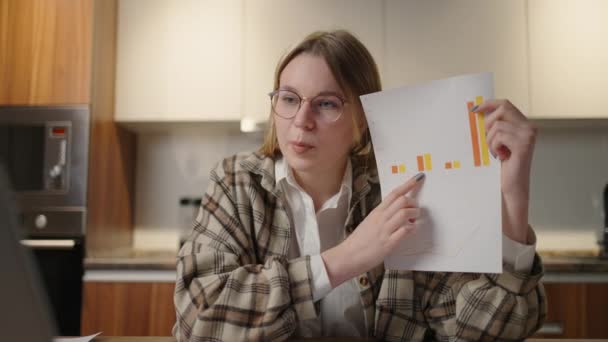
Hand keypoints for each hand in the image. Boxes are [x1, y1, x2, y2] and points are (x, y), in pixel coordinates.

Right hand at [321, 173, 424, 286]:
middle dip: (413, 203)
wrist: (348, 255)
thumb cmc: (359, 241)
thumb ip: (383, 216)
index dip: (408, 184)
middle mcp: (381, 218)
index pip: (394, 194)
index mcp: (377, 212)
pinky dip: (411, 229)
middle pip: (402, 200)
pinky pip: (404, 231)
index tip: (418, 178)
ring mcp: (385, 230)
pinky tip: (410, 231)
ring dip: (414, 215)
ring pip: (405, 213)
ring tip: (413, 221)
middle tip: (415, 210)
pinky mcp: (388, 243)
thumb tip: (396, 212)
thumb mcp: (370, 222)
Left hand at [472, 99, 536, 242]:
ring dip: (490, 140)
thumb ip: (495, 127)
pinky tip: (500, 156)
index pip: (506, 104)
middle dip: (488, 124)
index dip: (489, 104)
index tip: (475, 109)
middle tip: (490, 142)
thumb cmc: (503, 166)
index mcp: (524, 125)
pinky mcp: (523, 145)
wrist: (511, 187)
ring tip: (497, 153)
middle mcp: (530, 128)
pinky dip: (494, 146)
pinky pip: (499, 136)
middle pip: (502, 110)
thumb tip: (478, 110)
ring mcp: (528, 136)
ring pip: (497, 126)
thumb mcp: (497, 142)